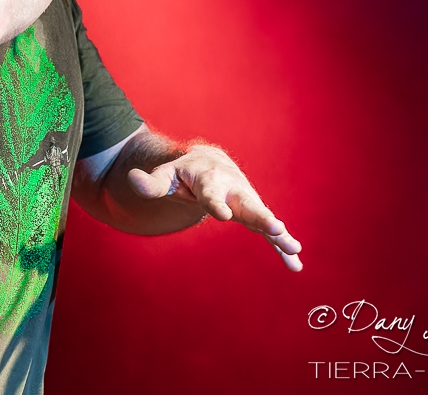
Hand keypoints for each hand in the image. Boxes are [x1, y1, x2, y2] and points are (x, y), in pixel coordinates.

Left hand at [127, 144, 302, 271]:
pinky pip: (269, 232)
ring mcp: (246, 202)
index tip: (222, 215)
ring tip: (294, 248)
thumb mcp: (166, 176)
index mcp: (210, 181)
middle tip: (276, 228)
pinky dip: (282, 247)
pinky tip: (295, 264)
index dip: (215, 204)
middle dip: (262, 217)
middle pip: (248, 204)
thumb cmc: (185, 173)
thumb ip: (151, 182)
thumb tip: (132, 180)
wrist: (211, 163)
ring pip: (264, 219)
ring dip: (280, 234)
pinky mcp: (253, 214)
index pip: (211, 194)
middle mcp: (233, 191)